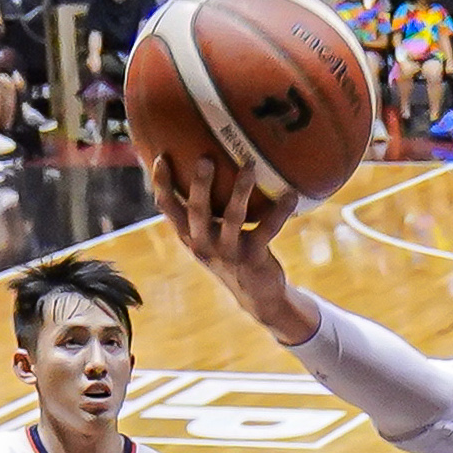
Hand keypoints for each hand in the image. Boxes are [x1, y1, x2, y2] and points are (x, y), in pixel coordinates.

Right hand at [151, 150, 300, 326]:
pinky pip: (268, 229)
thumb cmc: (231, 254)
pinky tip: (291, 193)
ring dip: (241, 190)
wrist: (256, 295)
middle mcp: (203, 244)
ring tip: (250, 165)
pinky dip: (280, 210)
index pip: (168, 208)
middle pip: (197, 211)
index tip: (161, 157)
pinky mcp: (253, 258)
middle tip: (205, 157)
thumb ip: (205, 210)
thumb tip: (205, 164)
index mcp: (189, 235)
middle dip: (200, 184)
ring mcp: (228, 252)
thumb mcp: (211, 235)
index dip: (161, 184)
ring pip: (233, 217)